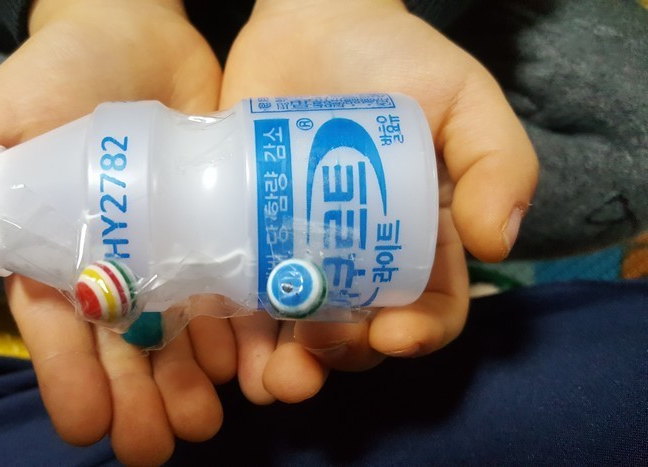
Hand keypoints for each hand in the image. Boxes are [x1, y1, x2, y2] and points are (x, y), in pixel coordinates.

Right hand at [0, 0, 231, 462]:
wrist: (135, 33)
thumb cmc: (57, 75)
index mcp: (53, 256)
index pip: (55, 334)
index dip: (67, 381)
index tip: (83, 427)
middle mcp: (112, 269)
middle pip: (122, 351)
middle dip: (136, 401)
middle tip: (154, 446)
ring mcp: (167, 255)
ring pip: (177, 336)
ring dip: (189, 383)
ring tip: (203, 422)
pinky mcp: (214, 232)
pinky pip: (225, 293)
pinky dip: (235, 332)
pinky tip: (245, 366)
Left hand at [219, 0, 538, 401]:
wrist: (310, 22)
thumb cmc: (395, 58)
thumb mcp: (465, 98)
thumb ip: (498, 161)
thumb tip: (497, 242)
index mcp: (419, 241)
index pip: (429, 308)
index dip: (418, 334)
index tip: (395, 334)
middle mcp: (358, 259)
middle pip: (356, 332)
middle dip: (340, 357)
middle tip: (315, 353)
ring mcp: (298, 252)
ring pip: (293, 331)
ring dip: (284, 367)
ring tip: (269, 378)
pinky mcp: (246, 236)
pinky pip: (240, 296)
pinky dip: (234, 334)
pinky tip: (225, 351)